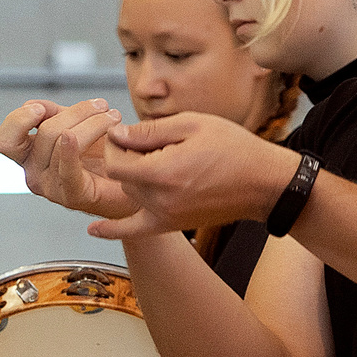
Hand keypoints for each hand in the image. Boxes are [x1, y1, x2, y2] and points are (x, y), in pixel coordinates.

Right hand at [0, 98, 138, 219]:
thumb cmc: (102, 153)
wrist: (131, 180)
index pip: (6, 139)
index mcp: (29, 155)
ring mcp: (52, 187)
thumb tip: (36, 106)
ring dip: (93, 123)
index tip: (43, 108)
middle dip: (77, 112)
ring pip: (60, 143)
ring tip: (113, 117)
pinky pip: (66, 171)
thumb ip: (52, 113)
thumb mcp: (73, 124)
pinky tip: (75, 137)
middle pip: (44, 132)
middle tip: (103, 106)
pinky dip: (69, 152)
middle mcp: (34, 173)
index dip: (18, 120)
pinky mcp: (73, 196)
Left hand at [92, 113, 300, 239]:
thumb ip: (149, 131)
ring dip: (133, 178)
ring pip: (130, 195)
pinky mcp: (173, 225)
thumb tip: (117, 133)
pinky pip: (135, 232)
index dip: (115, 144)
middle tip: (148, 142)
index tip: (127, 131)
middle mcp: (160, 199)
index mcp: (162, 172)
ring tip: (154, 159)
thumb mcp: (192, 124)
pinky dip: (113, 230)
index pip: (115, 162)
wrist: (263, 183)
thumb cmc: (233, 147)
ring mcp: (166, 216)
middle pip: (122, 178)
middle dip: (127, 157)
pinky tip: (93, 230)